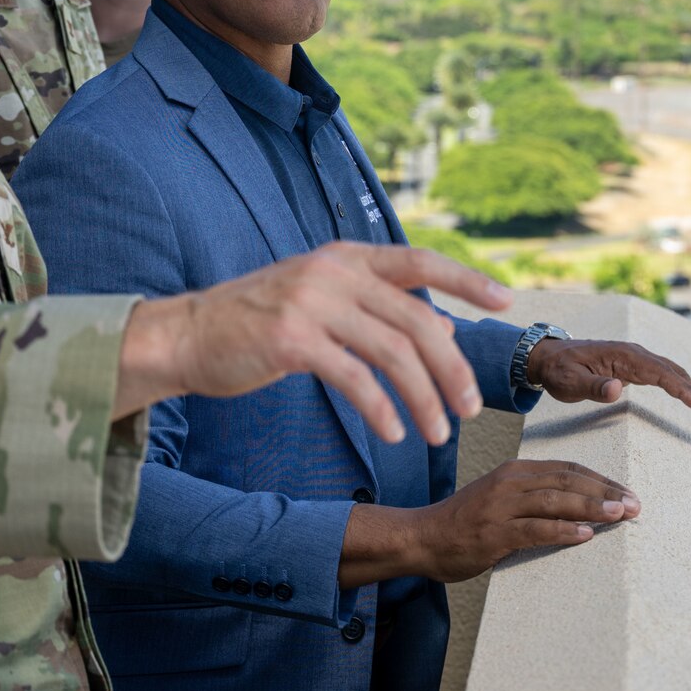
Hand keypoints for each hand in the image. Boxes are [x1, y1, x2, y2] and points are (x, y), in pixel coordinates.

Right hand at [117, 242, 511, 445]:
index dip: (466, 279)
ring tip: (438, 433)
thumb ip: (376, 310)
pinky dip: (382, 409)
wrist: (186, 334)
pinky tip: (395, 433)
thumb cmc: (255, 322)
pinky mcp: (291, 339)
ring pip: (393, 353)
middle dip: (452, 370)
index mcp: (344, 257)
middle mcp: (332, 272)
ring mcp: (311, 302)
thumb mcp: (321, 302)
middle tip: (471, 408)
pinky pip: (354, 378)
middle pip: (416, 320)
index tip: (505, 301)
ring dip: (424, 398)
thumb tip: (443, 330)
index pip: (419, 260)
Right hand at [382, 460, 638, 584]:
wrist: (421, 536)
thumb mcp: (500, 499)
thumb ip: (533, 498)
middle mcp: (509, 482)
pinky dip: (563, 531)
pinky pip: (535, 529)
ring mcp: (500, 506)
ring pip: (555, 501)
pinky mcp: (493, 532)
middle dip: (605, 492)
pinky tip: (585, 535)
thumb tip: (578, 507)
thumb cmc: (464, 522)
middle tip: (635, 504)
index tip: (627, 491)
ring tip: (620, 515)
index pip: (567, 469)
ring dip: (591, 507)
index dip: (600, 479)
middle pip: (567, 481)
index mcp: (514, 471)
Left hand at [526, 336, 690, 423]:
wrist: (548, 357)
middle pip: (674, 372)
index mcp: (623, 356)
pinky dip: (682, 387)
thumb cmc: (558, 371)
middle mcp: (635, 353)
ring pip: (672, 372)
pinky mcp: (634, 366)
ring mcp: (636, 358)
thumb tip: (617, 388)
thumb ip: (594, 386)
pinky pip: (664, 375)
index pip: (661, 374)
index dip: (684, 390)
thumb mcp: (569, 382)